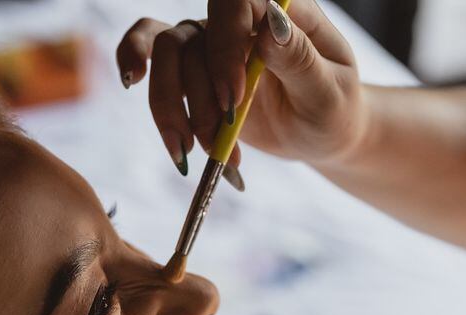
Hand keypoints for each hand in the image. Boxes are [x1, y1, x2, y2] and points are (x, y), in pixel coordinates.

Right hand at [116, 0, 367, 170]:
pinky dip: (134, 65)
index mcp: (281, 13)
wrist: (322, 133)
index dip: (225, 43)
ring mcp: (214, 45)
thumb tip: (271, 26)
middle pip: (191, 36)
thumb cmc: (335, 110)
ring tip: (193, 150)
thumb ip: (300, 61)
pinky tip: (131, 82)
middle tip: (218, 134)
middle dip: (197, 94)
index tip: (233, 96)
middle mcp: (242, 22)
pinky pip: (153, 59)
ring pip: (166, 55)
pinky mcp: (196, 73)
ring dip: (173, 108)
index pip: (237, 2)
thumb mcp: (329, 93)